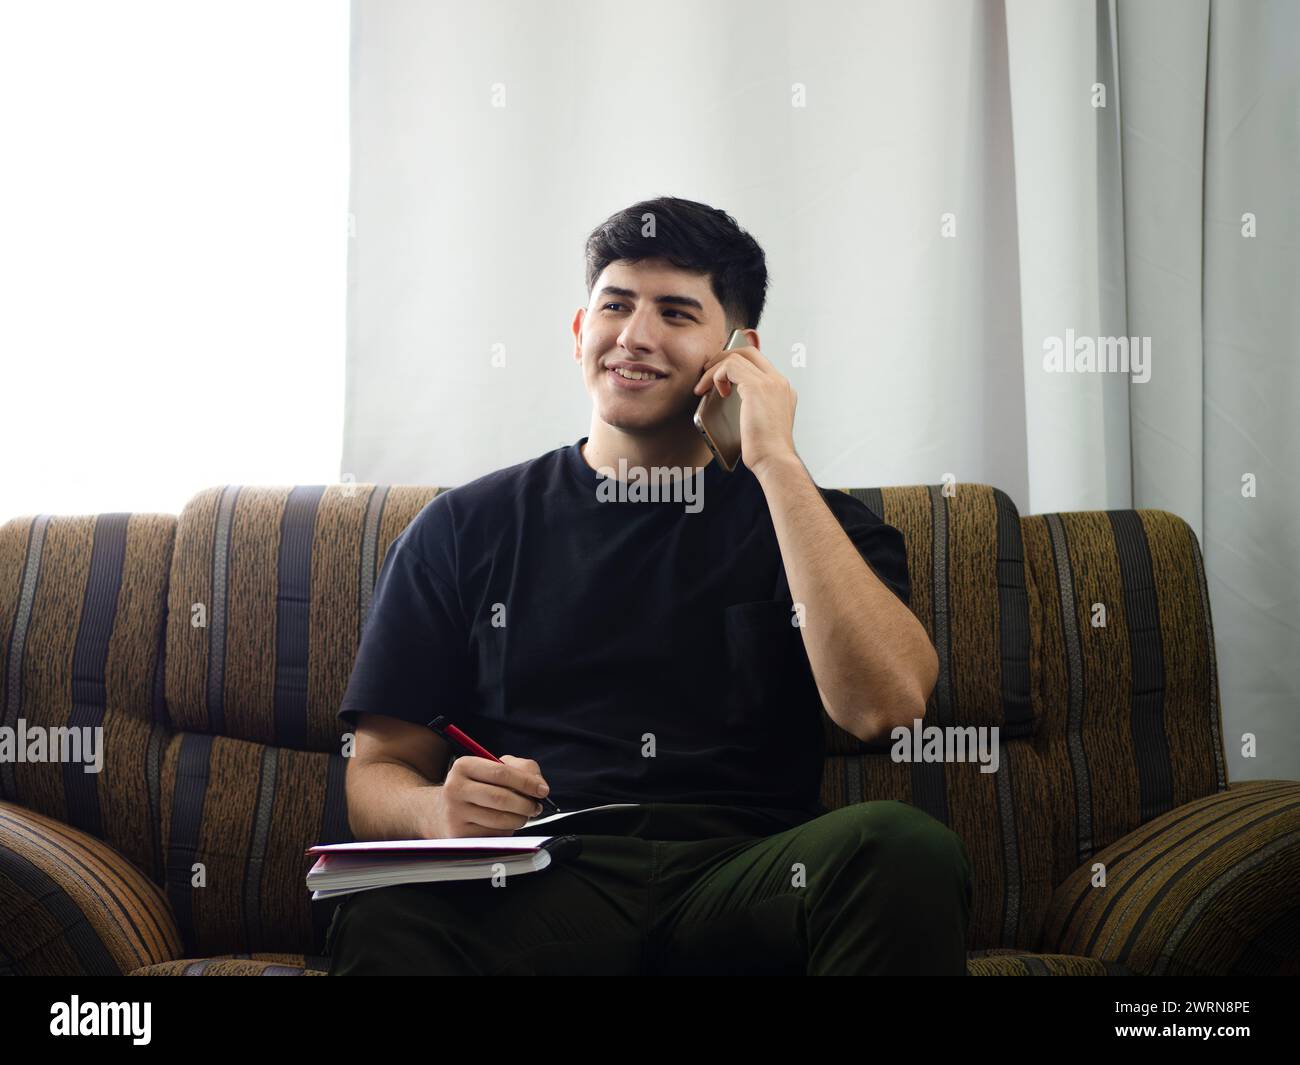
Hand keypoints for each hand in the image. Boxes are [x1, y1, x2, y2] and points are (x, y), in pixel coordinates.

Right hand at [426, 754, 549, 837]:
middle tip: (536, 807)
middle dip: (526, 804)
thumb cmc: (477, 786)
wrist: (441, 810)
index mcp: (463, 766)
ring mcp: (455, 813)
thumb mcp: (493, 768)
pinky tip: (506, 824)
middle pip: (501, 798)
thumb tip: (539, 785)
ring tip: (524, 815)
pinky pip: (493, 834)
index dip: (526, 782)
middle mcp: (455, 788)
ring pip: (499, 819)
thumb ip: (521, 768)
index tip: (543, 790)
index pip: (501, 772)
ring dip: (519, 819)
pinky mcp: (459, 834)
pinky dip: (507, 830)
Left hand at [692, 341, 798, 478]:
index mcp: (782, 389)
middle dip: (723, 357)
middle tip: (707, 370)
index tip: (721, 376)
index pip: (759, 362)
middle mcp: (779, 382)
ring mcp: (771, 382)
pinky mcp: (757, 387)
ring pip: (736, 357)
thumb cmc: (765, 450)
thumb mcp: (761, 422)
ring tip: (702, 386)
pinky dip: (715, 376)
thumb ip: (753, 405)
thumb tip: (729, 397)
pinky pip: (729, 366)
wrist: (774, 461)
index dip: (736, 363)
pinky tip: (712, 391)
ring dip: (713, 369)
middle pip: (749, 351)